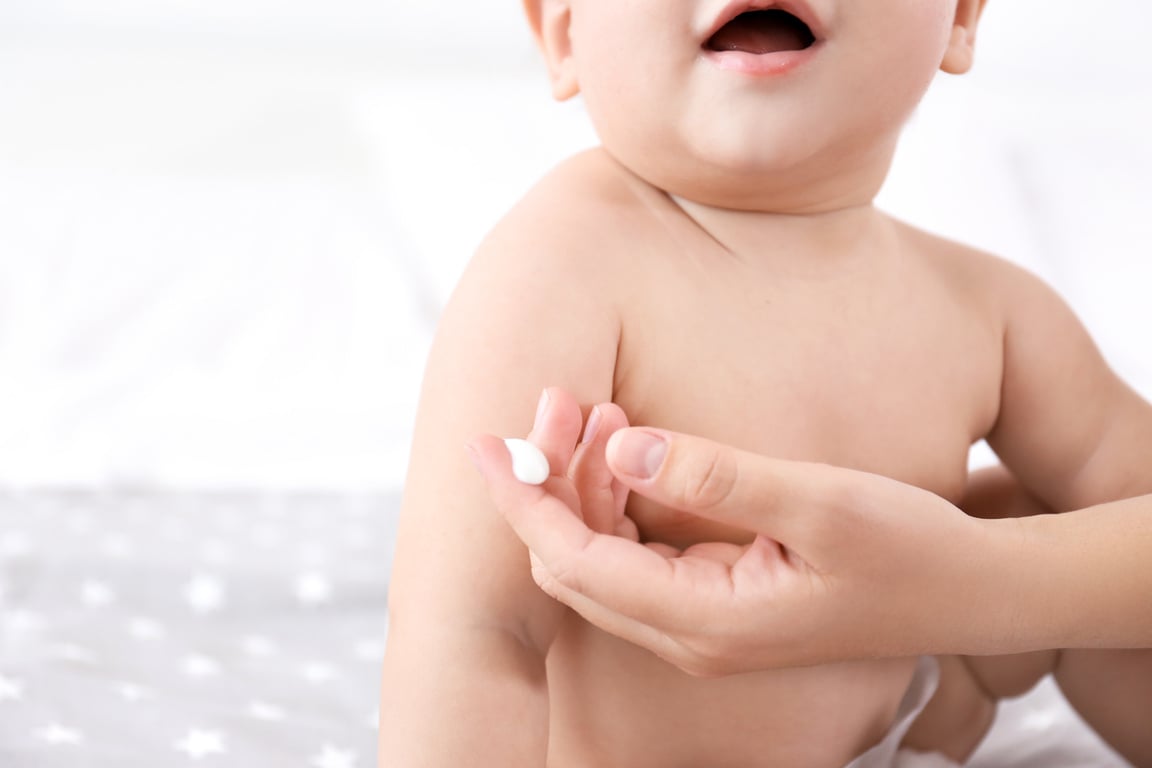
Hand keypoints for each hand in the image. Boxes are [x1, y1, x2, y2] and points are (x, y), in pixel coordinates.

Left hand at [470, 389, 1020, 674]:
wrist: (969, 592)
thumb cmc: (908, 549)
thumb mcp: (819, 504)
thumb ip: (718, 477)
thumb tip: (621, 445)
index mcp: (705, 620)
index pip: (574, 562)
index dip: (523, 502)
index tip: (488, 443)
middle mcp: (689, 634)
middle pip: (573, 563)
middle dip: (548, 485)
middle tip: (556, 401)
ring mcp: (700, 624)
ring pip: (601, 557)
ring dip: (584, 487)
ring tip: (594, 409)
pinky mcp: (717, 602)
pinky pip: (637, 554)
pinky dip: (620, 499)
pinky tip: (629, 443)